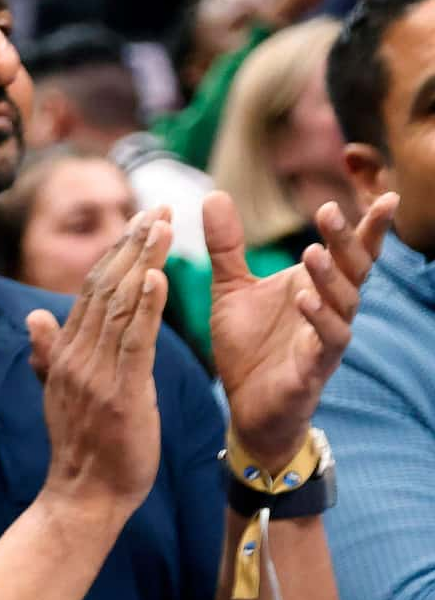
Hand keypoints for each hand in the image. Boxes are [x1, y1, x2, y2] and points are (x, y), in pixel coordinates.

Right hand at [25, 208, 170, 519]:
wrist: (84, 497)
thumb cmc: (83, 448)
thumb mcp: (61, 393)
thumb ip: (48, 352)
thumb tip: (34, 315)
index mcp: (65, 355)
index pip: (89, 291)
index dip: (116, 253)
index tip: (142, 220)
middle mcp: (76, 357)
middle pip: (104, 288)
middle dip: (133, 245)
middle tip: (161, 209)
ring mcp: (96, 374)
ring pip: (119, 306)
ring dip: (143, 261)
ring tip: (164, 226)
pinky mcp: (121, 393)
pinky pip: (133, 342)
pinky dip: (144, 307)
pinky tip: (156, 276)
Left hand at [208, 188, 392, 469]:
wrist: (246, 406)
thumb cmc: (248, 346)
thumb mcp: (231, 288)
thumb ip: (227, 245)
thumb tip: (215, 193)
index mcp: (317, 286)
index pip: (350, 251)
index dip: (368, 226)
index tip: (384, 195)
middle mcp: (331, 308)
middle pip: (352, 269)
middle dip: (345, 240)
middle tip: (328, 211)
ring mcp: (326, 338)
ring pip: (343, 303)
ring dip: (330, 277)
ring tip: (313, 252)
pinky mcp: (315, 367)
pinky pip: (326, 340)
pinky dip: (318, 319)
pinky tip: (305, 300)